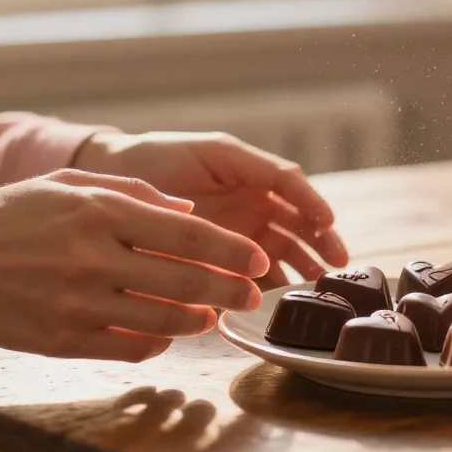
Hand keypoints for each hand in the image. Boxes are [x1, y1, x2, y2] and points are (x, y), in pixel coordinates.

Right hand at [0, 169, 268, 361]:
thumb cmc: (9, 215)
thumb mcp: (70, 182)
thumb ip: (135, 191)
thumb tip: (189, 208)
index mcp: (99, 211)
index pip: (186, 232)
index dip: (230, 249)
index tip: (255, 259)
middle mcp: (92, 257)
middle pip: (185, 281)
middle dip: (229, 290)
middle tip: (250, 294)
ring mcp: (77, 304)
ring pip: (163, 320)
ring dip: (197, 319)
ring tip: (210, 315)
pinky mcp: (63, 340)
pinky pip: (130, 347)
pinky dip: (158, 341)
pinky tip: (166, 331)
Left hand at [73, 132, 347, 287]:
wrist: (116, 180)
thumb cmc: (164, 156)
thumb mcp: (214, 151)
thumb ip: (251, 164)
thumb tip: (290, 182)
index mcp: (256, 177)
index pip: (294, 190)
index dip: (313, 204)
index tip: (326, 221)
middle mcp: (255, 207)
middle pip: (298, 228)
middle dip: (320, 245)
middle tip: (335, 266)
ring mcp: (240, 235)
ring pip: (282, 254)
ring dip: (300, 270)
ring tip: (313, 289)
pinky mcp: (221, 261)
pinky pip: (250, 276)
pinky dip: (265, 287)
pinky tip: (274, 300)